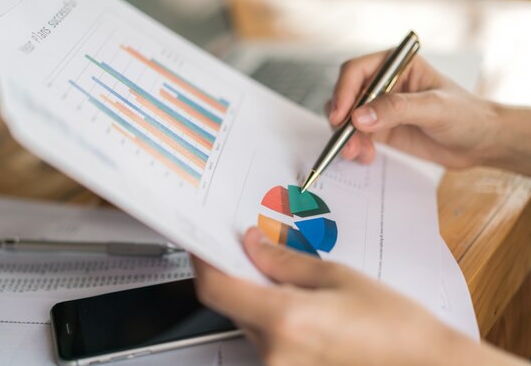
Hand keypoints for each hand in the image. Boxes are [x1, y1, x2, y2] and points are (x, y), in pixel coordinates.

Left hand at [193, 228, 474, 365]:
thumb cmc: (396, 327)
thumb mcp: (338, 277)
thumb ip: (284, 262)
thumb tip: (251, 245)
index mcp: (286, 321)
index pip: (216, 289)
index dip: (203, 262)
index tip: (204, 245)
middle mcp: (276, 355)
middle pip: (232, 306)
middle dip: (239, 277)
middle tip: (256, 252)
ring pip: (249, 326)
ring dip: (258, 301)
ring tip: (293, 285)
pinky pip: (267, 345)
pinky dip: (273, 323)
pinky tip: (302, 311)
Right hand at [328, 52, 499, 168]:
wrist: (479, 143)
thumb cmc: (467, 116)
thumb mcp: (434, 108)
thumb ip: (396, 109)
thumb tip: (359, 117)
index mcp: (397, 65)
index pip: (357, 71)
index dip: (344, 91)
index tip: (341, 115)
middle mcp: (383, 83)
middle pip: (346, 95)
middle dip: (341, 118)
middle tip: (346, 139)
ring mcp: (379, 107)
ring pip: (346, 118)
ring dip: (346, 136)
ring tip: (357, 152)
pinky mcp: (380, 129)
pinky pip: (355, 136)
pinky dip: (355, 146)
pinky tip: (366, 156)